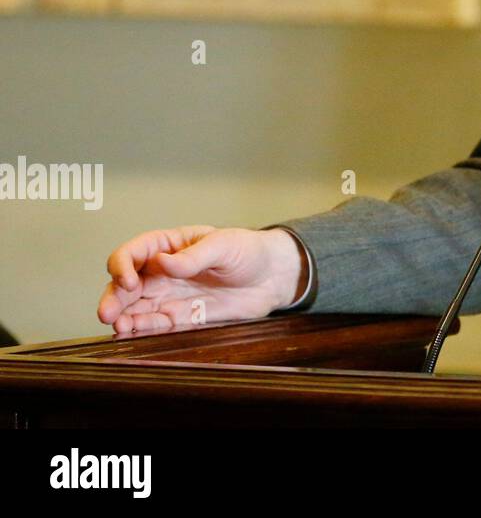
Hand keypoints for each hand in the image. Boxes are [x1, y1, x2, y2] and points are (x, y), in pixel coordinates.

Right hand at [97, 226, 305, 334]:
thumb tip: (162, 261)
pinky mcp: (181, 317)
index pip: (134, 252)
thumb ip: (193, 256)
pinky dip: (141, 330)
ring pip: (135, 307)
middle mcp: (163, 271)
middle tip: (108, 314)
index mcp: (170, 245)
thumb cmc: (249, 251)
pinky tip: (133, 335)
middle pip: (126, 284)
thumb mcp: (224, 245)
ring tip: (120, 328)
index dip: (123, 265)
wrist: (272, 277)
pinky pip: (155, 325)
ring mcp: (170, 295)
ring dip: (122, 317)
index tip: (128, 280)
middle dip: (113, 298)